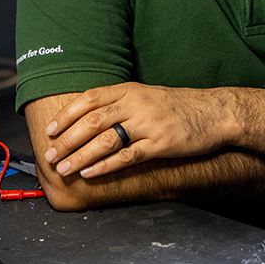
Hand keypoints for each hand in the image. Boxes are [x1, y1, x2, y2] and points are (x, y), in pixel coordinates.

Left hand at [41, 82, 232, 180]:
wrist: (215, 112)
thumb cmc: (179, 105)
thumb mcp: (147, 95)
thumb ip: (121, 102)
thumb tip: (88, 118)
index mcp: (130, 89)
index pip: (89, 99)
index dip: (65, 115)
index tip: (49, 130)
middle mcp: (136, 103)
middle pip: (92, 121)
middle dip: (66, 140)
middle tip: (51, 155)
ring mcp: (149, 123)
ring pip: (105, 140)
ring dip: (80, 156)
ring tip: (65, 168)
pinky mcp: (161, 143)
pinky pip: (127, 156)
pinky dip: (105, 166)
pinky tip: (90, 174)